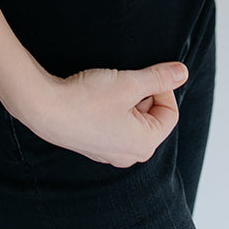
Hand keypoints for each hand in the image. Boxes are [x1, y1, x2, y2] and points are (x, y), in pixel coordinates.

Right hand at [20, 61, 187, 167]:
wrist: (45, 109)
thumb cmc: (87, 100)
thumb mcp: (129, 83)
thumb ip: (158, 77)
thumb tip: (182, 73)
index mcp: (145, 144)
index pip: (170, 112)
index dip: (161, 87)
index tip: (144, 74)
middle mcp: (130, 155)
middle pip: (151, 117)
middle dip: (142, 94)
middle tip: (124, 80)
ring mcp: (110, 152)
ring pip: (132, 119)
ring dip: (126, 99)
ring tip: (108, 88)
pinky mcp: (94, 144)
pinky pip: (114, 124)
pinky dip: (111, 108)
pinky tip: (95, 98)